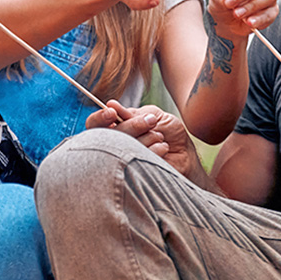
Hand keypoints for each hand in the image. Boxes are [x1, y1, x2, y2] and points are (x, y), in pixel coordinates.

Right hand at [87, 101, 210, 186]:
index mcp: (115, 129)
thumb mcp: (152, 114)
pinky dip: (155, 149)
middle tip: (151, 122)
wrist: (186, 154)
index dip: (100, 117)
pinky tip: (163, 148)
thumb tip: (111, 105)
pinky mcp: (134, 174)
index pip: (94, 124)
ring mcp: (122, 162)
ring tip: (160, 137)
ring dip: (148, 137)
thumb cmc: (169, 133)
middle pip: (108, 135)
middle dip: (133, 125)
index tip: (112, 112)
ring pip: (124, 147)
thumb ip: (132, 113)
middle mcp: (114, 146)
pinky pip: (138, 160)